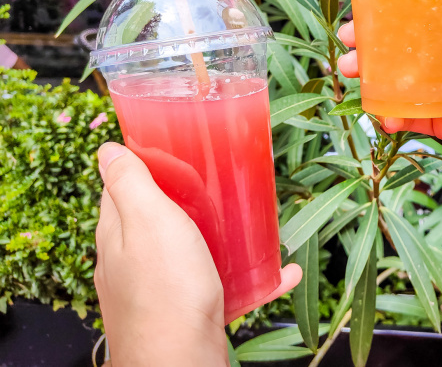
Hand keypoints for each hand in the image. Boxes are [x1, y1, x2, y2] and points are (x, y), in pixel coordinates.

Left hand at [95, 142, 301, 365]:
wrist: (181, 362)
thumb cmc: (165, 290)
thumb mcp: (148, 219)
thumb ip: (130, 183)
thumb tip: (107, 149)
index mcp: (118, 234)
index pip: (122, 187)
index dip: (146, 164)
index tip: (177, 149)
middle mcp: (132, 262)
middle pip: (159, 218)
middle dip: (191, 199)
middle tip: (223, 184)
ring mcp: (160, 288)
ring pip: (193, 252)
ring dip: (224, 237)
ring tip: (253, 226)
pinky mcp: (188, 311)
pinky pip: (221, 284)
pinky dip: (250, 277)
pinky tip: (280, 272)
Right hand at [337, 0, 441, 204]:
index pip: (428, 6)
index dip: (396, 1)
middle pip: (407, 42)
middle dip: (373, 40)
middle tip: (349, 39)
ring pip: (401, 77)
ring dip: (372, 74)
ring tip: (350, 71)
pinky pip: (408, 115)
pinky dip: (389, 112)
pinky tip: (379, 110)